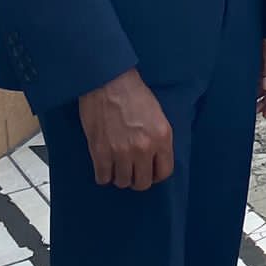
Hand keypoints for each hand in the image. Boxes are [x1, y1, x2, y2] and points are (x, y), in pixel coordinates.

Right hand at [77, 69, 173, 189]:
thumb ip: (158, 139)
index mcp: (162, 137)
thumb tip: (155, 159)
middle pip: (143, 183)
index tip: (149, 171)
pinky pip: (103, 178)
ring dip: (120, 176)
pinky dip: (103, 174)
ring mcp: (122, 152)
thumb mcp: (157, 114)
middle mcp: (144, 148)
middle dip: (137, 179)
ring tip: (117, 165)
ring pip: (123, 182)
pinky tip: (104, 164)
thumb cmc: (133, 93)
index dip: (156, 174)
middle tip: (132, 170)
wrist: (108, 82)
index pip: (164, 172)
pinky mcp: (100, 153)